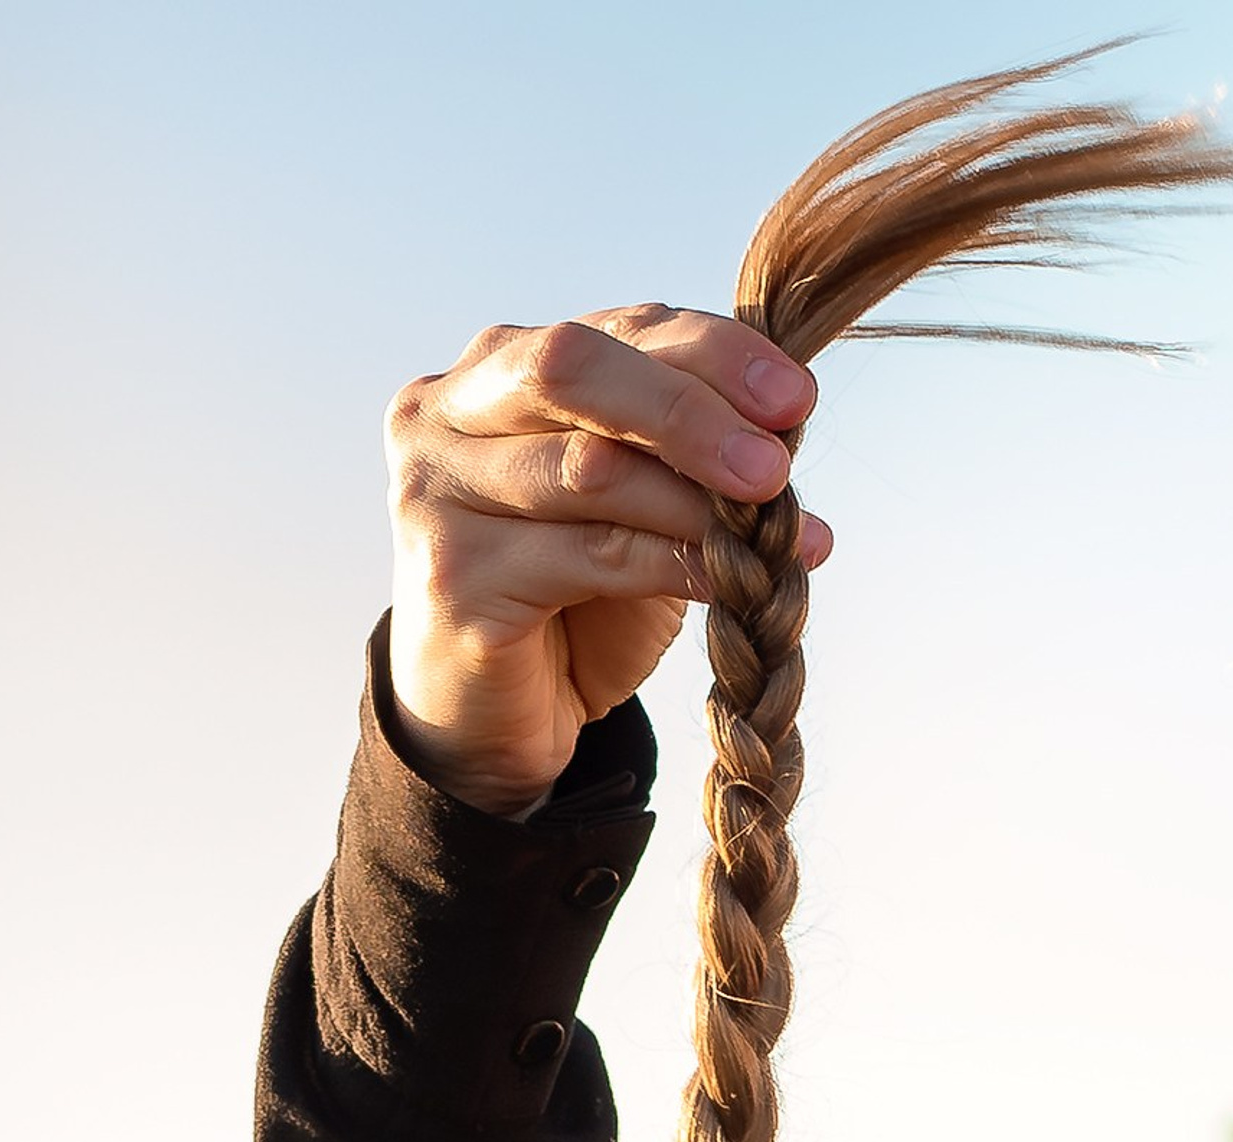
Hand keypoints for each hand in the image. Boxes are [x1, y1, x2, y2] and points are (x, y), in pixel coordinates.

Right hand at [384, 307, 833, 817]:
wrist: (492, 720)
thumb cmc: (568, 601)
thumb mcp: (632, 503)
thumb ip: (681, 448)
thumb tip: (788, 423)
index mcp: (494, 365)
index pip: (614, 330)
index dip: (712, 353)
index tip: (795, 398)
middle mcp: (445, 411)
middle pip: (573, 368)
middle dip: (689, 409)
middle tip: (774, 462)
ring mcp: (437, 491)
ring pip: (588, 469)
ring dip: (695, 500)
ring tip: (776, 532)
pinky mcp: (453, 574)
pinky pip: (592, 556)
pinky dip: (677, 564)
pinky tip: (735, 582)